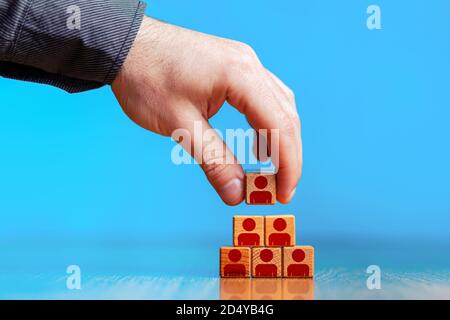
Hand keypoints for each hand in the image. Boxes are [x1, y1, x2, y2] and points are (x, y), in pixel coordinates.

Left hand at [112, 17, 301, 205]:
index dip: (288, 164)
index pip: (280, 125)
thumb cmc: (146, 78)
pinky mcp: (233, 65)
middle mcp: (250, 64)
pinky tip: (258, 142)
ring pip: (279, 105)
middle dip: (287, 156)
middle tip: (279, 191)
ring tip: (270, 171)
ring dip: (279, 140)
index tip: (283, 195)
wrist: (124, 45)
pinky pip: (263, 97)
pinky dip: (266, 124)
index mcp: (241, 76)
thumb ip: (214, 161)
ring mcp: (243, 62)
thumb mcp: (180, 125)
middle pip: (286, 116)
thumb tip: (237, 194)